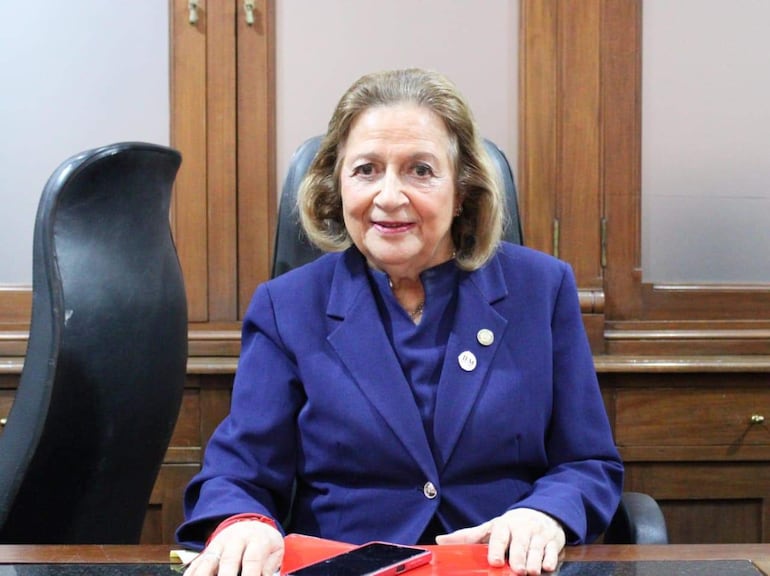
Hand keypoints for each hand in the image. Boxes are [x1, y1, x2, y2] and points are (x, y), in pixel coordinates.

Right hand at [183, 520, 283, 575]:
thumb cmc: (264, 542)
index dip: (250, 575)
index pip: (252, 560)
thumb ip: (269, 567)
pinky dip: (191, 574)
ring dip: (203, 575)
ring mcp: (217, 545)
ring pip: (207, 562)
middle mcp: (235, 541)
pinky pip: (195, 565)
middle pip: (228, 560)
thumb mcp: (275, 550)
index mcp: (256, 539)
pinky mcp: (206, 552)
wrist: (249, 523)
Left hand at [435, 508, 565, 575]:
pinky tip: (547, 568)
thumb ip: (469, 536)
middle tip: (517, 570)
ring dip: (535, 561)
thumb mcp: (491, 528)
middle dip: (519, 557)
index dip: (497, 547)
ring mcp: (539, 535)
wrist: (542, 513)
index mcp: (504, 525)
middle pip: (521, 543)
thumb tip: (440, 541)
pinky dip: (551, 561)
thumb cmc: (512, 526)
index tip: (495, 561)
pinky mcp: (554, 542)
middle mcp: (522, 528)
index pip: (500, 535)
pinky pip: (553, 553)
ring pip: (538, 549)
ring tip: (531, 572)